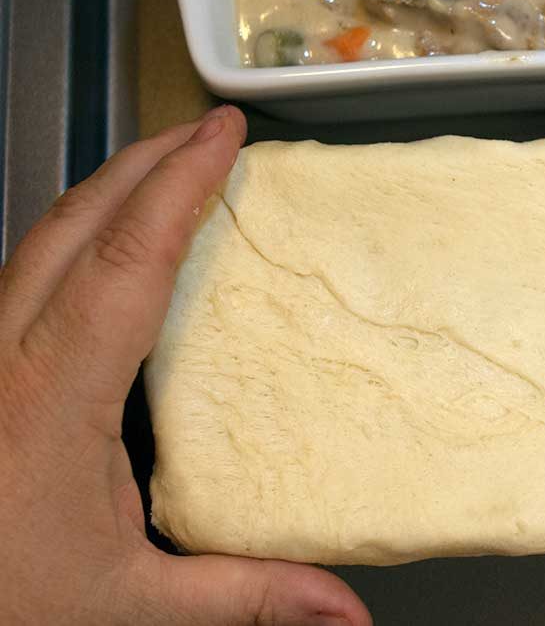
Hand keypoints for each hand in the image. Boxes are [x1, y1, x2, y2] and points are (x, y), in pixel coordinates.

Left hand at [0, 107, 371, 625]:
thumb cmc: (5, 602)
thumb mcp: (130, 604)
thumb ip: (246, 595)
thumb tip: (347, 613)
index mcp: (49, 399)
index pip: (127, 260)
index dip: (179, 185)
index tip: (223, 132)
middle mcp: (3, 356)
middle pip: (76, 220)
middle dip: (146, 159)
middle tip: (208, 130)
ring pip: (43, 235)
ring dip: (112, 189)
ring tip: (171, 167)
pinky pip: (27, 267)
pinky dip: (82, 231)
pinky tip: (111, 244)